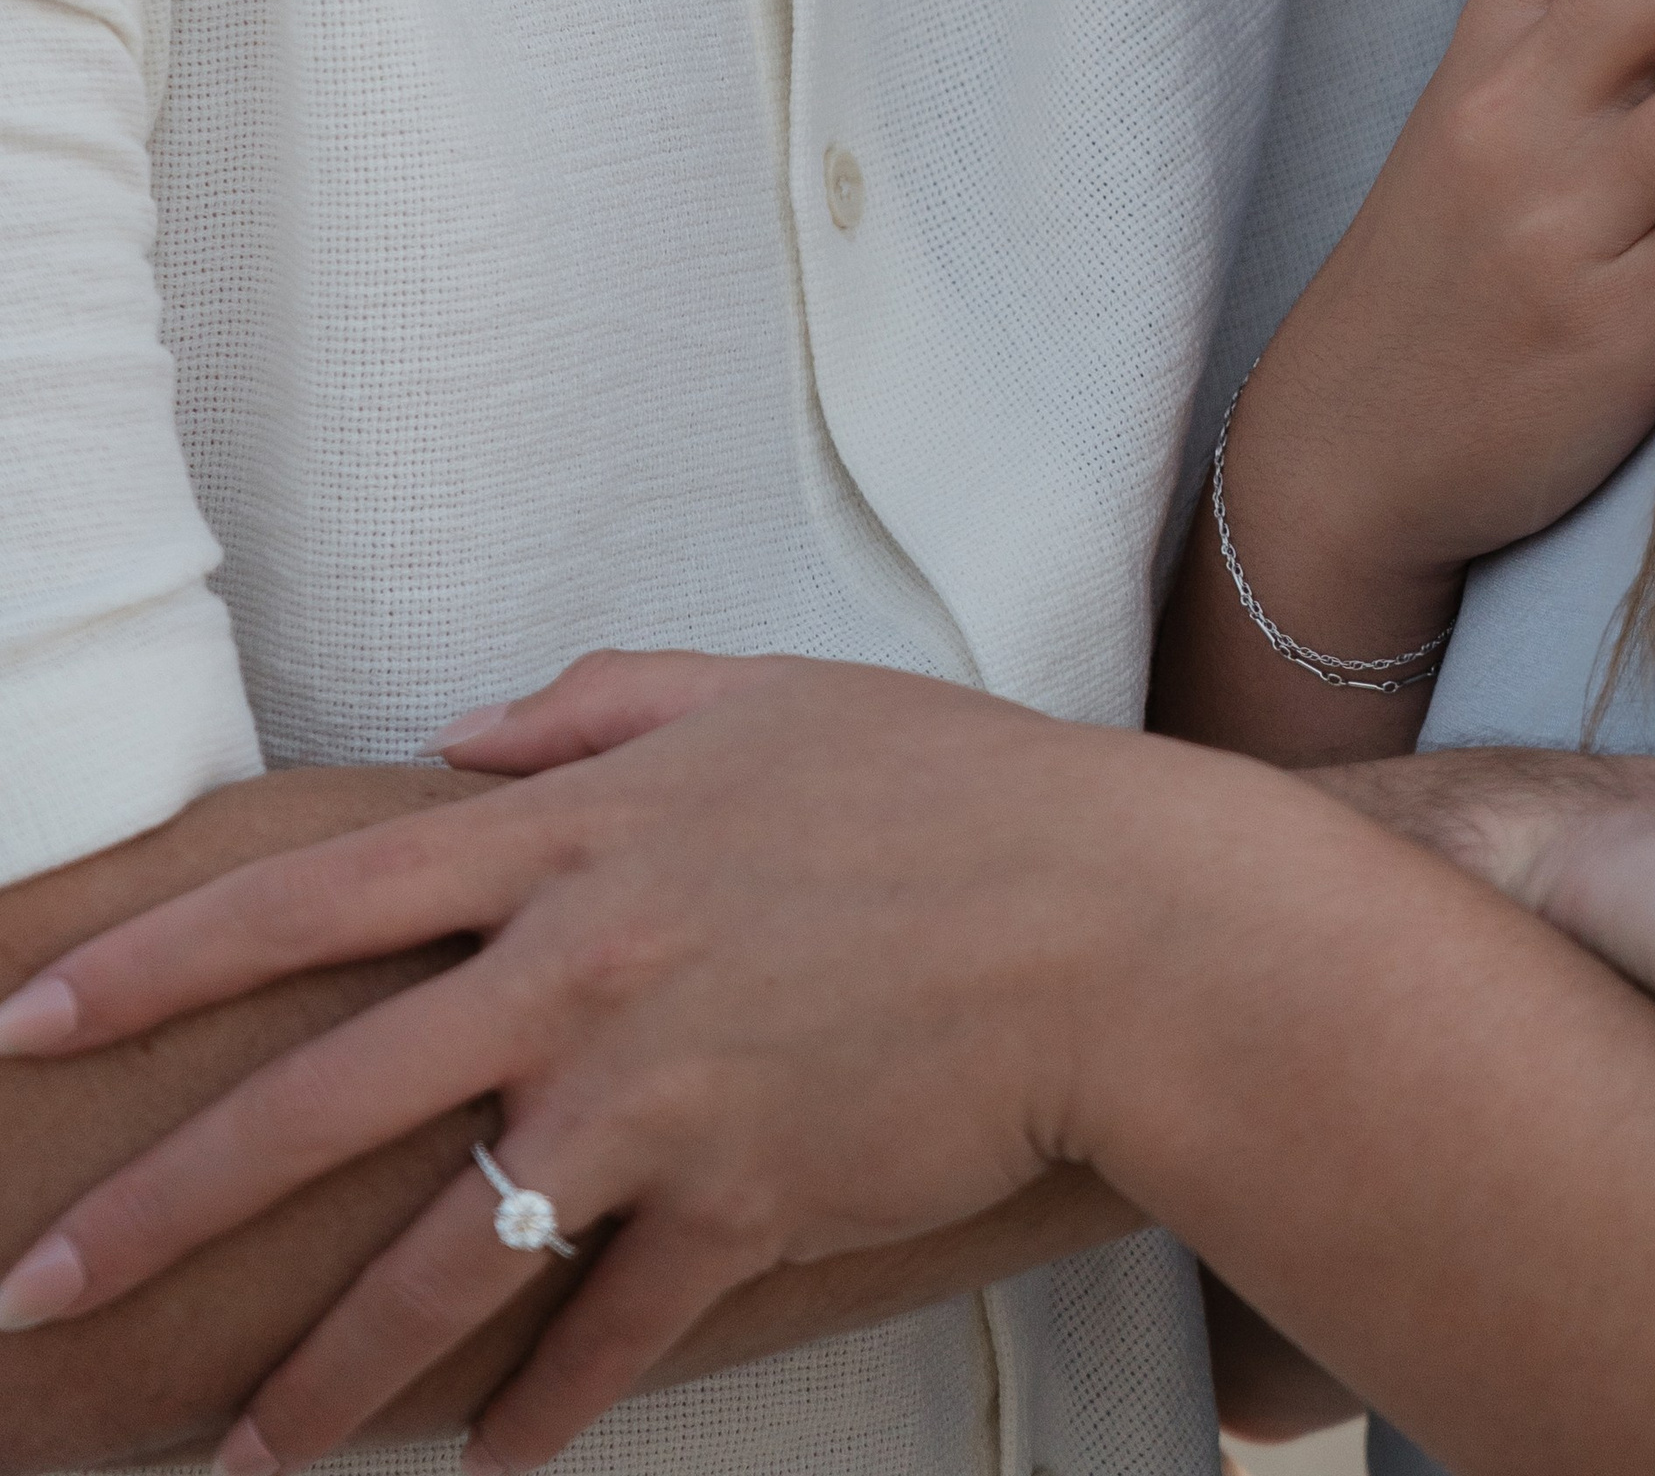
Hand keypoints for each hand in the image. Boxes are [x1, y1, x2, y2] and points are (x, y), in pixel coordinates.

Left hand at [0, 657, 1170, 1475]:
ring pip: (440, 1260)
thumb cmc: (945, 784)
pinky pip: (608, 1336)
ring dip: (321, 1374)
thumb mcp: (760, 691)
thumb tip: (455, 735)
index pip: (314, 898)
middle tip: (33, 1286)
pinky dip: (542, 1413)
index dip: (153, 960)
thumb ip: (593, 696)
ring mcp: (659, 1096)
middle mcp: (584, 966)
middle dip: (159, 1203)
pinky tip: (493, 1466)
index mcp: (575, 830)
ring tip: (237, 1453)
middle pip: (324, 1099)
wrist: (1112, 921)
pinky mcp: (742, 1203)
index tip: (29, 1018)